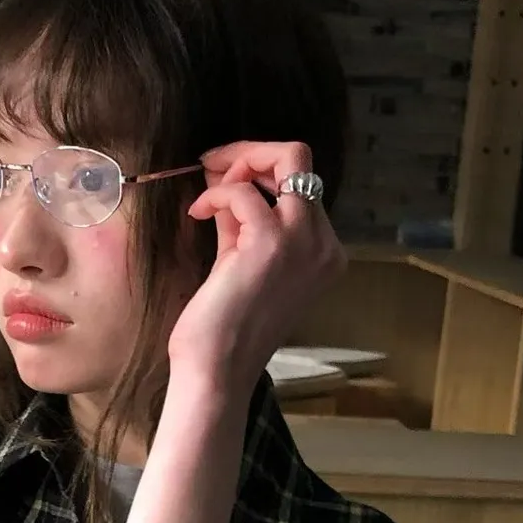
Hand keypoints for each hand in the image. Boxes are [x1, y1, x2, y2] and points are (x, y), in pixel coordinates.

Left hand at [166, 140, 343, 399]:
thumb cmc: (224, 326)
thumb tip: (226, 172)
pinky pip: (243, 189)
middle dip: (251, 153)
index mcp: (323, 252)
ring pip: (288, 158)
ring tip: (207, 196)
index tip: (223, 178)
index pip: (301, 184)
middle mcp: (324, 244)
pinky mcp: (271, 243)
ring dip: (236, 165)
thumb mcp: (241, 259)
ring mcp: (304, 242)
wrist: (216, 370)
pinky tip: (198, 214)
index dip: (258, 171)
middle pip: (301, 160)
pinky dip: (216, 193)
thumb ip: (243, 218)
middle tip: (212, 166)